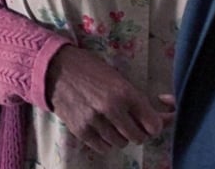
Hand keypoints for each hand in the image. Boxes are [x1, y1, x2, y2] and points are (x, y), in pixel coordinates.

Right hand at [45, 45, 175, 153]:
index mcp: (124, 91)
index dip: (155, 125)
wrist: (55, 68)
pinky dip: (105, 141)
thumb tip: (159, 117)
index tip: (151, 122)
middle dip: (138, 132)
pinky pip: (102, 147)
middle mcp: (111, 108)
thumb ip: (135, 98)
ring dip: (120, 136)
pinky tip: (101, 129)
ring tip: (112, 123)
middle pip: (138, 137)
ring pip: (120, 143)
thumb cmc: (90, 68)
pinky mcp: (80, 130)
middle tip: (132, 123)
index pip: (153, 125)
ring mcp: (94, 121)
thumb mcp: (117, 77)